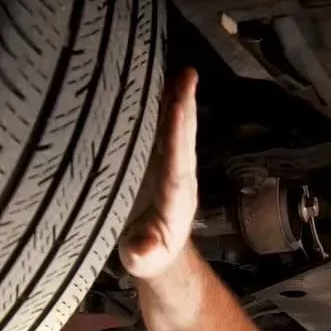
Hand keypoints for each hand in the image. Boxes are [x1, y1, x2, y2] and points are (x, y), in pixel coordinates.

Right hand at [119, 68, 198, 279]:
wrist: (158, 254)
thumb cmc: (149, 257)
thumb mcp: (144, 260)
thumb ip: (145, 253)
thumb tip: (145, 250)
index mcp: (174, 199)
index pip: (177, 164)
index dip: (176, 137)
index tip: (176, 109)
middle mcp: (178, 177)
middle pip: (182, 139)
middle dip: (185, 108)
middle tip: (187, 76)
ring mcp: (171, 167)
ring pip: (176, 130)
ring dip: (179, 100)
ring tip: (180, 70)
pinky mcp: (160, 162)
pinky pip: (163, 131)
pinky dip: (165, 107)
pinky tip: (162, 83)